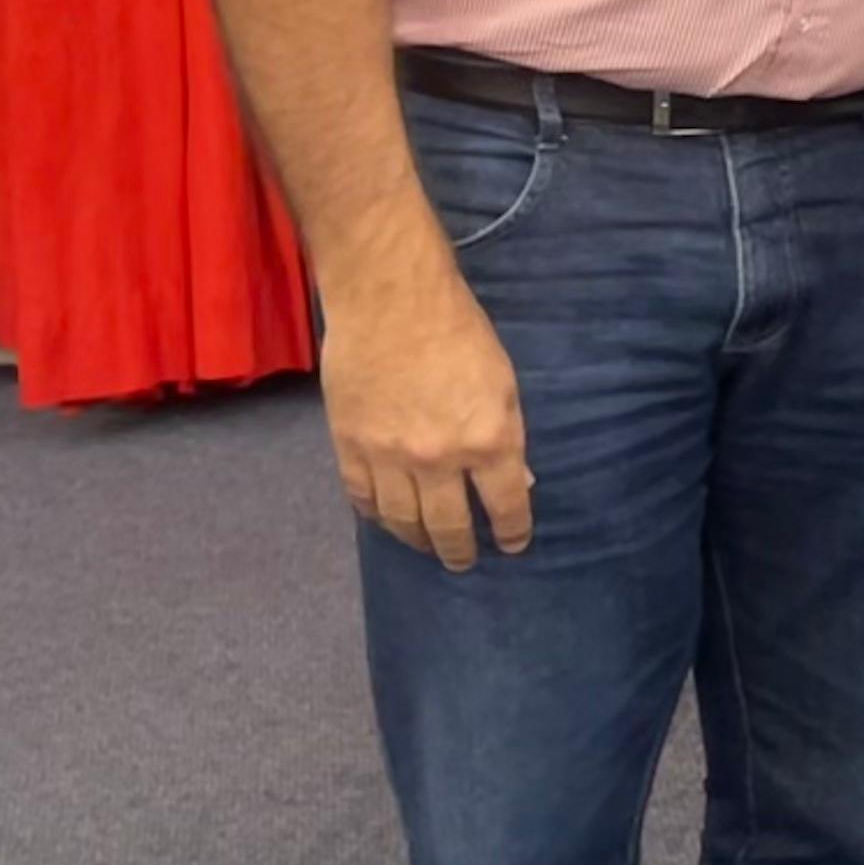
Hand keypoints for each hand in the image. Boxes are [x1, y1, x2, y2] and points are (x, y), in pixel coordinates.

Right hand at [320, 278, 533, 569]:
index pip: (505, 506)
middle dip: (460, 551)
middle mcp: (439, 460)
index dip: (512, 532)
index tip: (513, 545)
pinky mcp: (349, 447)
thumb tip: (514, 481)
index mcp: (488, 441)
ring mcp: (389, 458)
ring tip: (428, 548)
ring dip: (418, 541)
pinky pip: (363, 498)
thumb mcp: (504, 383)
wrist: (391, 301)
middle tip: (465, 562)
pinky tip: (387, 521)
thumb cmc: (459, 332)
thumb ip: (506, 436)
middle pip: (449, 526)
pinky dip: (376, 516)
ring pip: (402, 521)